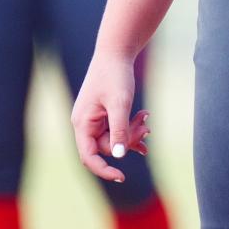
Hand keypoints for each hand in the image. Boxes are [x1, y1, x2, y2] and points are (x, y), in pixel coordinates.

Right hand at [71, 52, 151, 182]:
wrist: (116, 52)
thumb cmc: (115, 75)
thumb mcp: (120, 103)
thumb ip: (119, 129)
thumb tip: (119, 155)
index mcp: (82, 123)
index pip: (88, 156)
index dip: (104, 170)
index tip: (122, 177)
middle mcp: (85, 124)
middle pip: (106, 147)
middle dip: (128, 140)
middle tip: (147, 127)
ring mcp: (94, 119)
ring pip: (114, 138)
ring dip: (131, 132)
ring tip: (146, 118)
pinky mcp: (103, 114)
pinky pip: (116, 128)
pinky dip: (130, 126)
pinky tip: (145, 119)